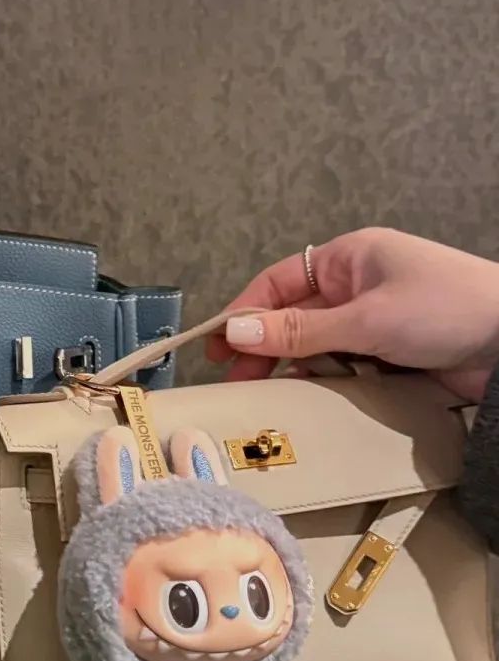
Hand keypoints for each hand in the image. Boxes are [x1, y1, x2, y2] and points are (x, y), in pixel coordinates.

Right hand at [207, 228, 498, 401]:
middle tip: (237, 383)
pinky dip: (323, 382)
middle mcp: (357, 287)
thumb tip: (234, 332)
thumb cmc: (444, 310)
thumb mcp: (365, 319)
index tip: (216, 348)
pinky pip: (342, 367)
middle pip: (293, 317)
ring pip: (315, 346)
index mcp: (350, 259)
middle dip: (263, 347)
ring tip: (268, 396)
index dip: (244, 313)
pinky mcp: (390, 356)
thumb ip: (297, 330)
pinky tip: (308, 401)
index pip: (278, 282)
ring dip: (293, 368)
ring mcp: (375, 322)